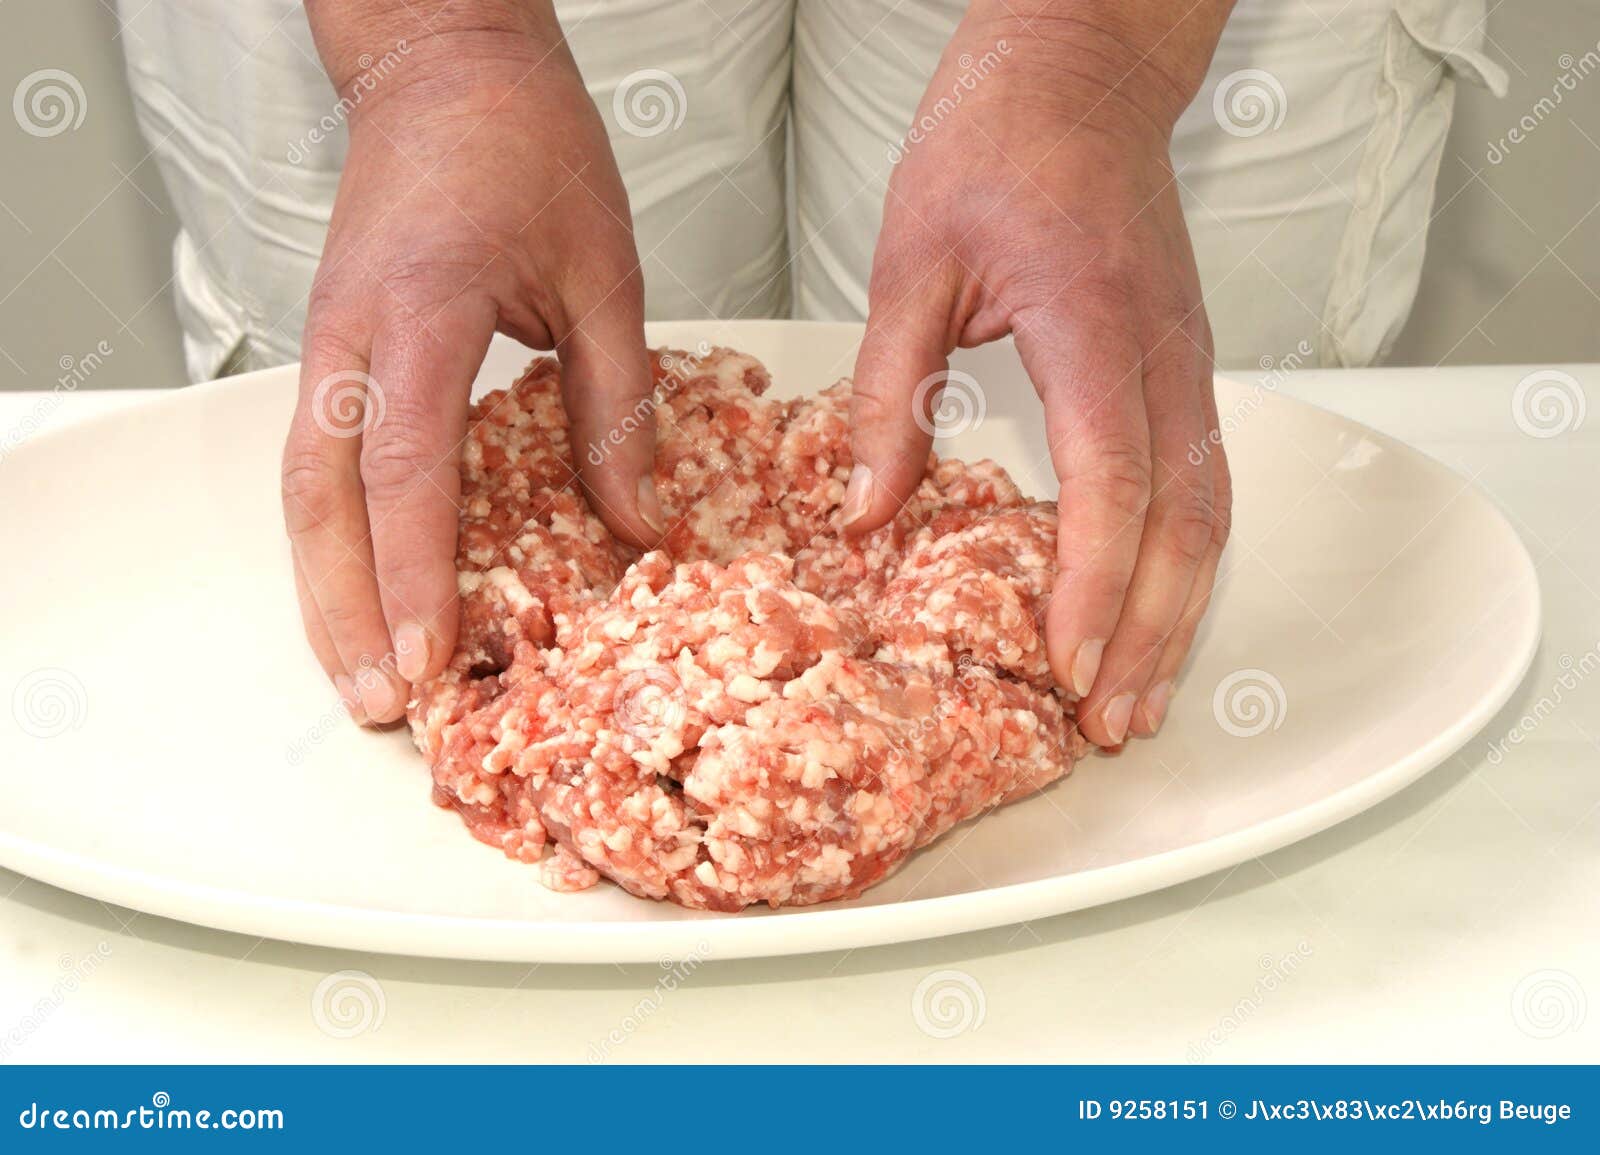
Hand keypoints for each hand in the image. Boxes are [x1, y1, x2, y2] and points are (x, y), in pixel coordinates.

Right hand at [283, 3, 660, 723]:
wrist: (447, 61)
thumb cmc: (527, 145)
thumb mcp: (603, 275)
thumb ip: (615, 404)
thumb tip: (640, 523)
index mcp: (424, 314)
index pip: (406, 472)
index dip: (415, 576)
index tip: (434, 658)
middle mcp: (354, 336)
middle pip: (322, 501)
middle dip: (345, 611)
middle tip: (380, 704)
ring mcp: (330, 339)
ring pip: (303, 487)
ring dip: (324, 587)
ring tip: (353, 673)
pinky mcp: (335, 343)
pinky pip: (315, 457)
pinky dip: (331, 534)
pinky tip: (356, 587)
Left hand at [844, 2, 1233, 746]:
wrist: (1081, 70)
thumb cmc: (994, 142)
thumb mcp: (909, 258)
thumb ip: (891, 390)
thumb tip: (868, 512)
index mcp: (1087, 318)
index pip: (1108, 476)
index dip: (1091, 582)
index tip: (1064, 665)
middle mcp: (1159, 348)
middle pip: (1184, 519)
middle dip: (1151, 632)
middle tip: (1112, 722)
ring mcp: (1187, 356)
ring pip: (1210, 509)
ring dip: (1180, 612)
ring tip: (1140, 696)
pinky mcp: (1185, 363)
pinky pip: (1203, 479)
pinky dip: (1184, 560)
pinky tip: (1153, 610)